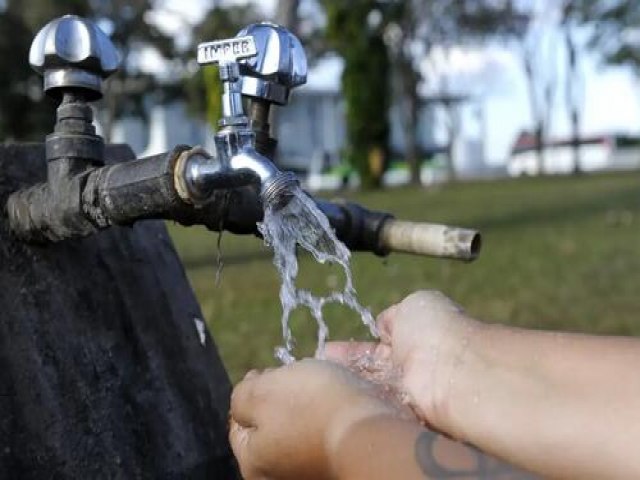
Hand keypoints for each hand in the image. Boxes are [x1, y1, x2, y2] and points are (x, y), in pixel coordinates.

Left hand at [229, 359, 398, 479]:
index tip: (269, 371)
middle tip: (297, 377)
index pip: (239, 423)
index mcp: (254, 464)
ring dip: (308, 405)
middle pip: (272, 426)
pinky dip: (330, 415)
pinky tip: (340, 401)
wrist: (374, 431)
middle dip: (281, 398)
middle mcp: (280, 476)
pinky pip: (326, 433)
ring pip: (300, 428)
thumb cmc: (313, 408)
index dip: (252, 390)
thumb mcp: (263, 391)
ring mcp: (311, 472)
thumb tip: (244, 399)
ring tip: (323, 385)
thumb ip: (242, 396)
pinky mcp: (338, 463)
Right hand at [326, 290, 479, 433]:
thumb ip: (394, 316)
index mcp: (415, 338)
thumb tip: (383, 327)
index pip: (379, 345)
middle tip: (318, 365)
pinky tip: (329, 394)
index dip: (354, 349)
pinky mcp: (401, 414)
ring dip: (345, 383)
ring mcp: (405, 392)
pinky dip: (353, 400)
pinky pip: (372, 405)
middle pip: (370, 369)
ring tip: (317, 379)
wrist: (452, 370)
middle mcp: (410, 367)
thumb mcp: (413, 306)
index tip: (328, 349)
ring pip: (369, 387)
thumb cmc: (435, 331)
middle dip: (344, 367)